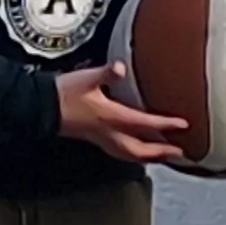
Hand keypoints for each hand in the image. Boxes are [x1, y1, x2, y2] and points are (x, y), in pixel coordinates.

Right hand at [56, 63, 185, 162]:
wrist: (42, 108)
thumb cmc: (64, 93)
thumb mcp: (86, 78)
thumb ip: (106, 73)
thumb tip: (121, 67)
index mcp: (110, 116)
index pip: (144, 123)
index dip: (164, 124)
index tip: (183, 125)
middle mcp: (108, 132)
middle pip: (140, 149)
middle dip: (161, 152)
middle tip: (180, 152)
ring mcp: (101, 138)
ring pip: (130, 155)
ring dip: (149, 157)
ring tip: (164, 157)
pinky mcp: (95, 139)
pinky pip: (120, 152)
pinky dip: (134, 155)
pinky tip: (138, 152)